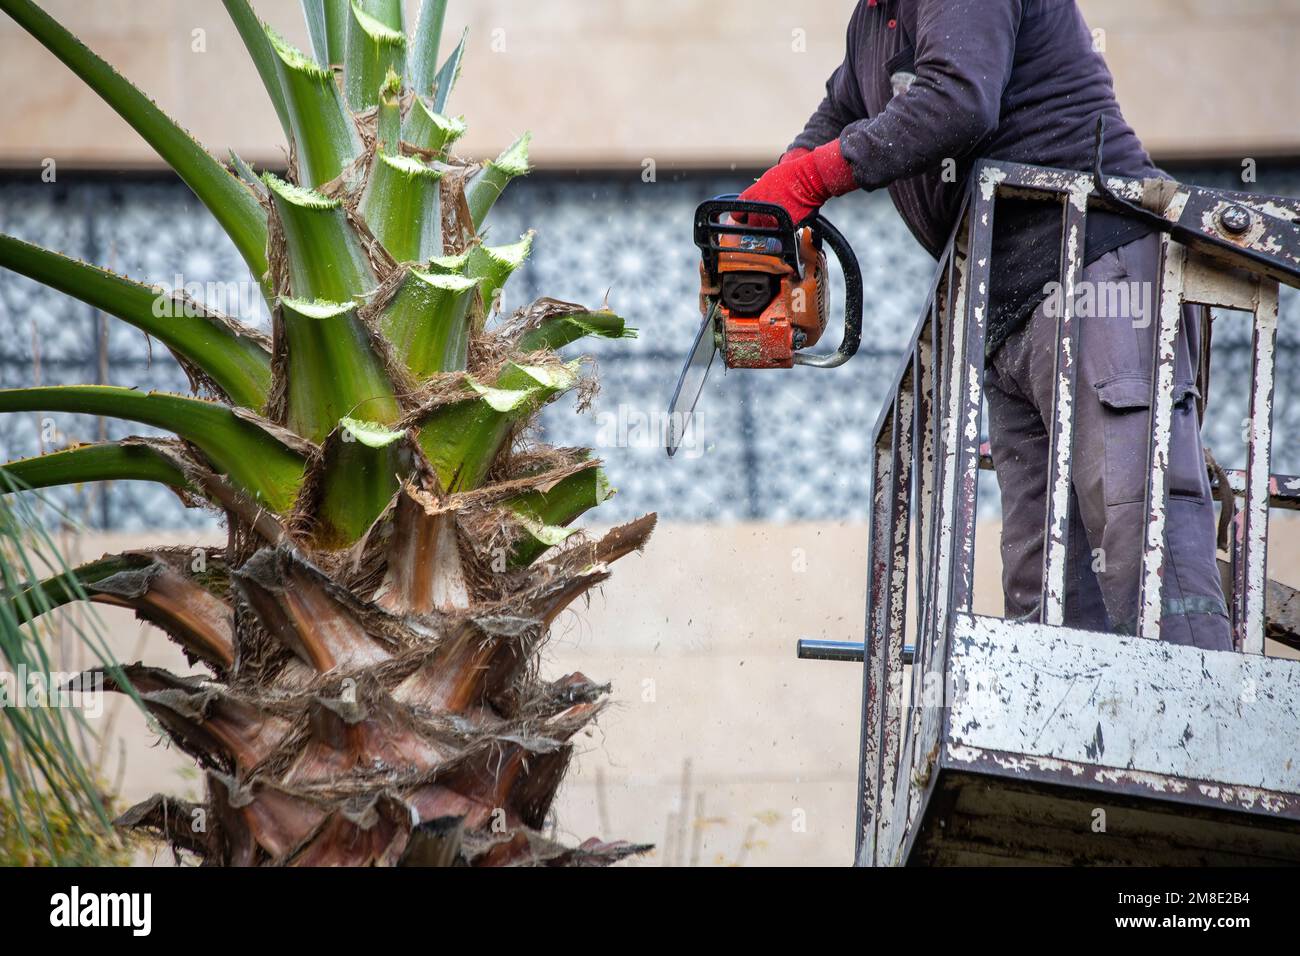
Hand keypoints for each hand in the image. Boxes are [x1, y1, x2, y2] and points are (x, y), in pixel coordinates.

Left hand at [736, 139, 856, 226]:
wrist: (809, 178)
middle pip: (751, 225)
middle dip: (757, 221)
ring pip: (766, 230)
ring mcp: (771, 220)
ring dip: (770, 226)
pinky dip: (784, 227)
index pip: (737, 215)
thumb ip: (755, 195)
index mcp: (750, 197)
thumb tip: (753, 204)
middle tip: (767, 215)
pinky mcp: (785, 226)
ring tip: (780, 214)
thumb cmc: (789, 175)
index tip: (746, 216)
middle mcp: (758, 210)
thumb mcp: (765, 181)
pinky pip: (781, 231)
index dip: (742, 216)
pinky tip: (789, 216)